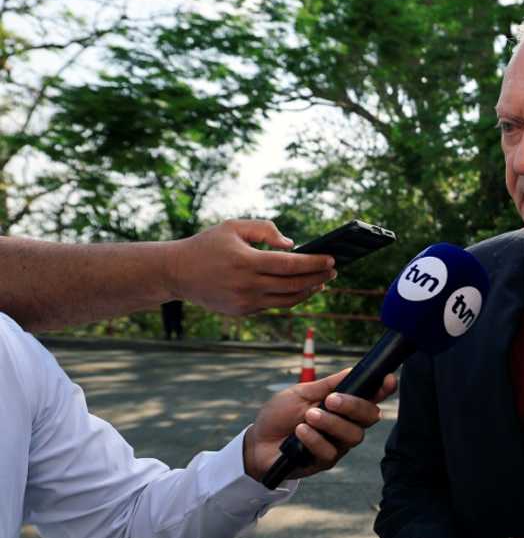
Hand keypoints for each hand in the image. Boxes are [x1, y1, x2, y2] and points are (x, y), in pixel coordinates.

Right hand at [167, 220, 336, 313]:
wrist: (176, 272)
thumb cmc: (207, 245)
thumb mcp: (233, 227)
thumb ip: (265, 230)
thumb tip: (292, 245)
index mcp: (247, 261)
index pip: (291, 265)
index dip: (314, 263)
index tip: (331, 259)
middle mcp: (247, 285)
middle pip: (294, 285)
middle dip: (318, 278)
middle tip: (333, 270)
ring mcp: (245, 302)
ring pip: (287, 300)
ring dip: (308, 291)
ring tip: (321, 282)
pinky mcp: (242, 311)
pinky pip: (273, 305)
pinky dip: (290, 298)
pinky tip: (300, 289)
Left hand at [242, 369, 395, 481]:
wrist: (257, 442)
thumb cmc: (280, 415)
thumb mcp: (301, 393)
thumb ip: (328, 385)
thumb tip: (353, 370)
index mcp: (343, 407)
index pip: (371, 398)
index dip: (383, 390)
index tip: (388, 380)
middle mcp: (346, 426)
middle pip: (370, 417)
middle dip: (354, 406)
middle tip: (331, 400)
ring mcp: (338, 445)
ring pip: (353, 436)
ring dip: (331, 423)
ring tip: (309, 416)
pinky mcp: (324, 462)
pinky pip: (330, 452)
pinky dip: (314, 439)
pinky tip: (299, 432)